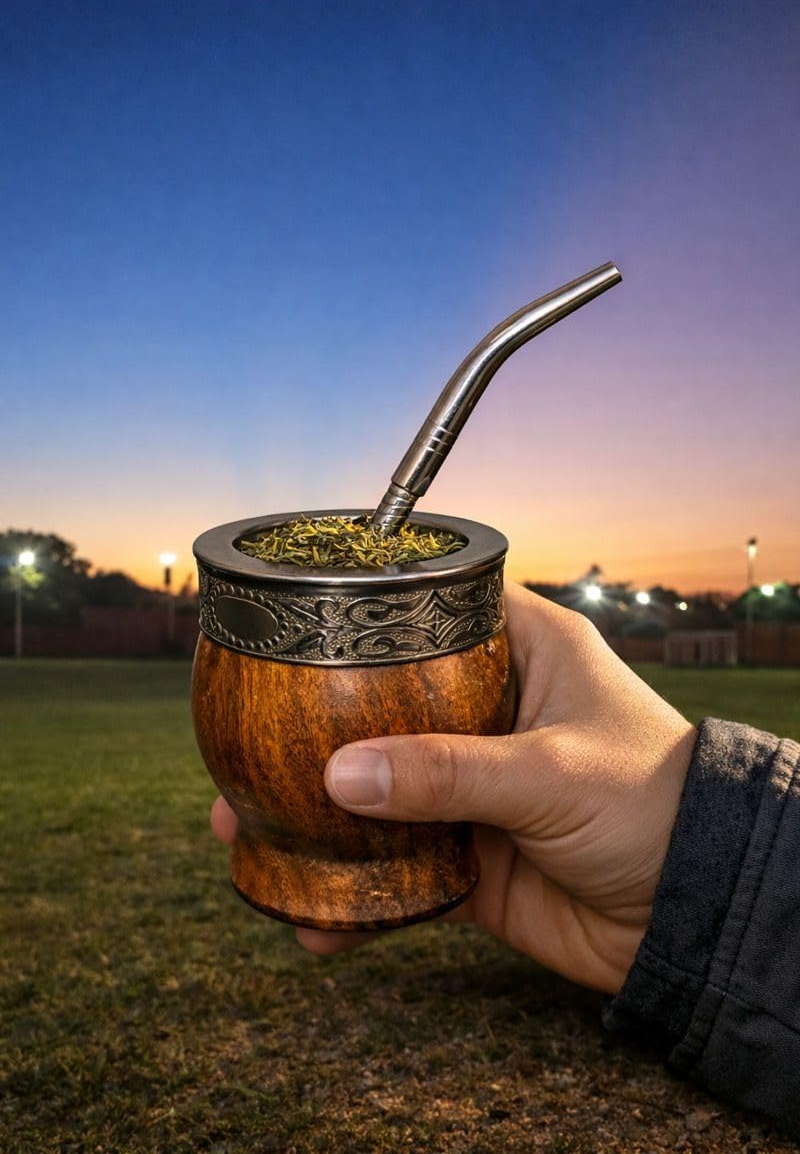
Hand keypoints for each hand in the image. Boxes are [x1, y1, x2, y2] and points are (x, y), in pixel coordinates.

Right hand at [211, 581, 695, 993]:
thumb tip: (338, 778)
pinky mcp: (474, 860)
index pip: (437, 608)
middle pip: (386, 708)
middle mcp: (492, 714)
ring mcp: (477, 790)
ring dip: (319, 818)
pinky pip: (399, 874)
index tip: (297, 621)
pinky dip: (357, 899)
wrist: (699, 915)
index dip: (371, 611)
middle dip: (315, 731)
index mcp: (524, 655)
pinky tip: (314, 921)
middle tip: (244, 748)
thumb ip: (448, 772)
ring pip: (382, 794)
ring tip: (244, 833)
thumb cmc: (657, 805)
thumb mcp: (552, 772)